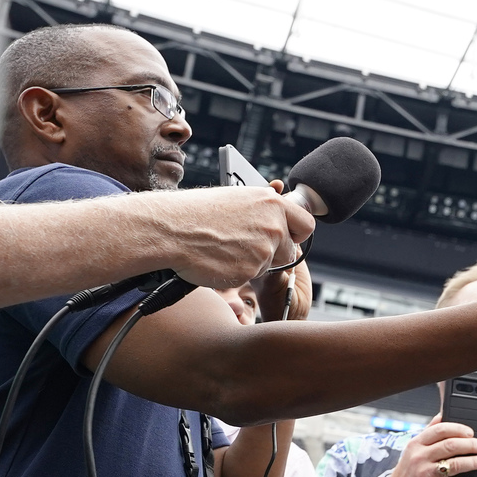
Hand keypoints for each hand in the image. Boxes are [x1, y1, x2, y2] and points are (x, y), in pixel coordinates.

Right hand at [156, 186, 315, 289]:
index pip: (306, 224)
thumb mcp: (236, 199)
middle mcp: (274, 225)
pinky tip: (217, 260)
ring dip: (250, 263)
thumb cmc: (194, 212)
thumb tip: (278, 218)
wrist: (170, 229)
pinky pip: (249, 277)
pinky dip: (235, 273)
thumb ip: (263, 210)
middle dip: (271, 253)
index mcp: (272, 203)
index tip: (286, 237)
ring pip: (267, 265)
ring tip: (222, 249)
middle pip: (287, 250)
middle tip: (243, 247)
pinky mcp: (250, 271)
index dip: (295, 234)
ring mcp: (264, 249)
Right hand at [376, 420, 476, 476]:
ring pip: (456, 464)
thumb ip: (427, 432)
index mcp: (416, 444)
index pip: (440, 429)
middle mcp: (420, 457)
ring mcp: (426, 474)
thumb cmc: (406, 475)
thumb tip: (442, 415)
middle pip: (451, 445)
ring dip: (473, 462)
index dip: (459, 428)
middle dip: (471, 444)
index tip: (471, 432)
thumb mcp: (411, 450)